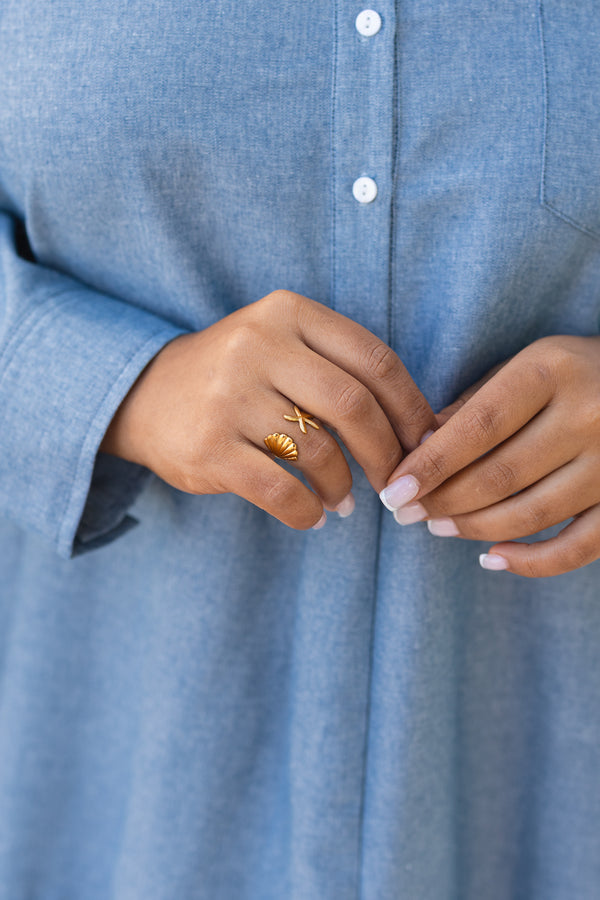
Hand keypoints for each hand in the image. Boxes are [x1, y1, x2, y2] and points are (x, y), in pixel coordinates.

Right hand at [101, 290, 435, 528]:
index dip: (411, 408)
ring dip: (343, 487)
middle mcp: (257, 346)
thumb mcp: (282, 344)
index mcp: (287, 313)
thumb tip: (418, 429)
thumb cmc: (238, 377)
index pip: (375, 359)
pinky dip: (308, 513)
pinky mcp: (208, 448)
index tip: (424, 443)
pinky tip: (313, 516)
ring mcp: (229, 397)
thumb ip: (340, 368)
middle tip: (394, 481)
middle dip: (387, 454)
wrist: (144, 394)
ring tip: (344, 500)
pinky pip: (281, 491)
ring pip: (320, 452)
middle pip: (354, 406)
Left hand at [380, 335, 599, 576]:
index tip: (393, 489)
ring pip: (531, 513)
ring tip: (436, 526)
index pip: (479, 426)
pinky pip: (578, 548)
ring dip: (474, 528)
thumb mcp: (526, 366)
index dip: (432, 463)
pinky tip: (491, 558)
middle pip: (501, 475)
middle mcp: (589, 415)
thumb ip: (474, 405)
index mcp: (553, 370)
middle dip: (443, 501)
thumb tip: (417, 451)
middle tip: (405, 513)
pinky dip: (531, 562)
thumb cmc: (573, 373)